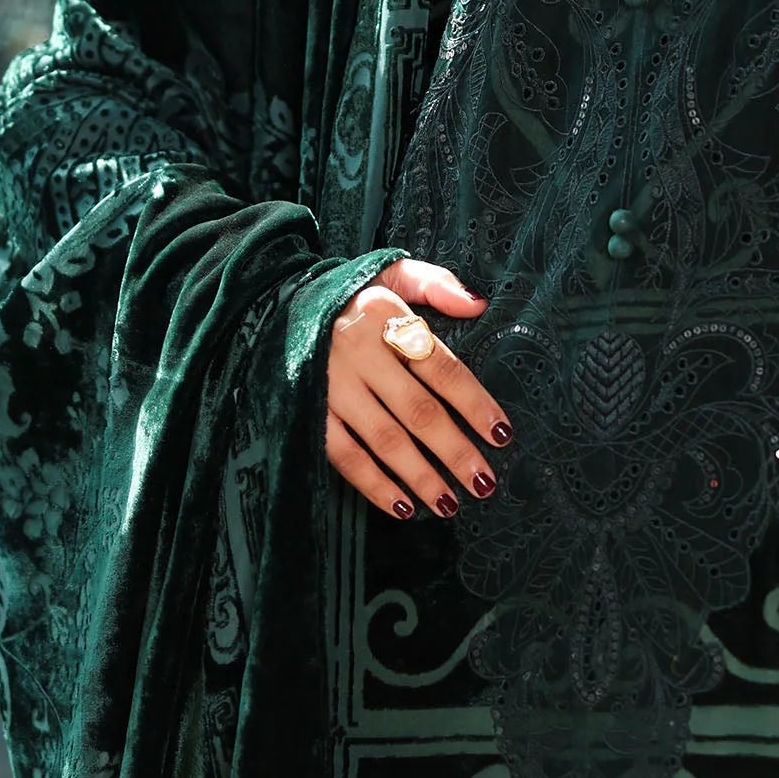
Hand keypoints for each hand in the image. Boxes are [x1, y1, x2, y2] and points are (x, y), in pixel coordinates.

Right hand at [325, 257, 512, 520]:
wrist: (277, 303)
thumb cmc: (350, 294)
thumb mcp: (391, 271)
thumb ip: (436, 284)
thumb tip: (479, 306)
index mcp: (384, 316)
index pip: (442, 367)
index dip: (474, 403)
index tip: (501, 434)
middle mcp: (358, 353)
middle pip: (418, 410)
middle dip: (454, 451)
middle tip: (484, 482)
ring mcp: (330, 386)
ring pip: (384, 439)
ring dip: (421, 476)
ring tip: (451, 504)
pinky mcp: (307, 412)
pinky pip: (344, 455)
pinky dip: (374, 485)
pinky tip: (403, 506)